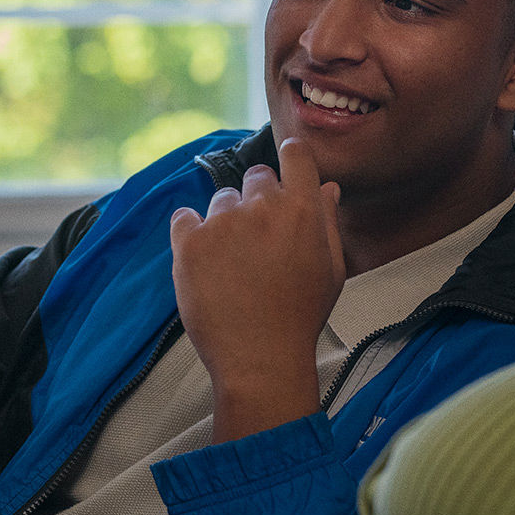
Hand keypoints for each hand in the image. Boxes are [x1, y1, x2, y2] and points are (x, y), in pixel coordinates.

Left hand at [169, 136, 345, 441]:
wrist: (259, 359)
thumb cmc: (300, 317)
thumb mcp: (331, 269)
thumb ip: (328, 222)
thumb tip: (327, 187)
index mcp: (302, 210)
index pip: (295, 154)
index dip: (289, 156)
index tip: (285, 166)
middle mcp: (262, 207)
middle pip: (255, 177)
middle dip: (257, 199)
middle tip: (258, 239)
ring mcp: (223, 223)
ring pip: (221, 200)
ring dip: (226, 220)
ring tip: (233, 262)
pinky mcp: (189, 242)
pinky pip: (184, 217)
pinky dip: (191, 232)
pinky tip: (205, 260)